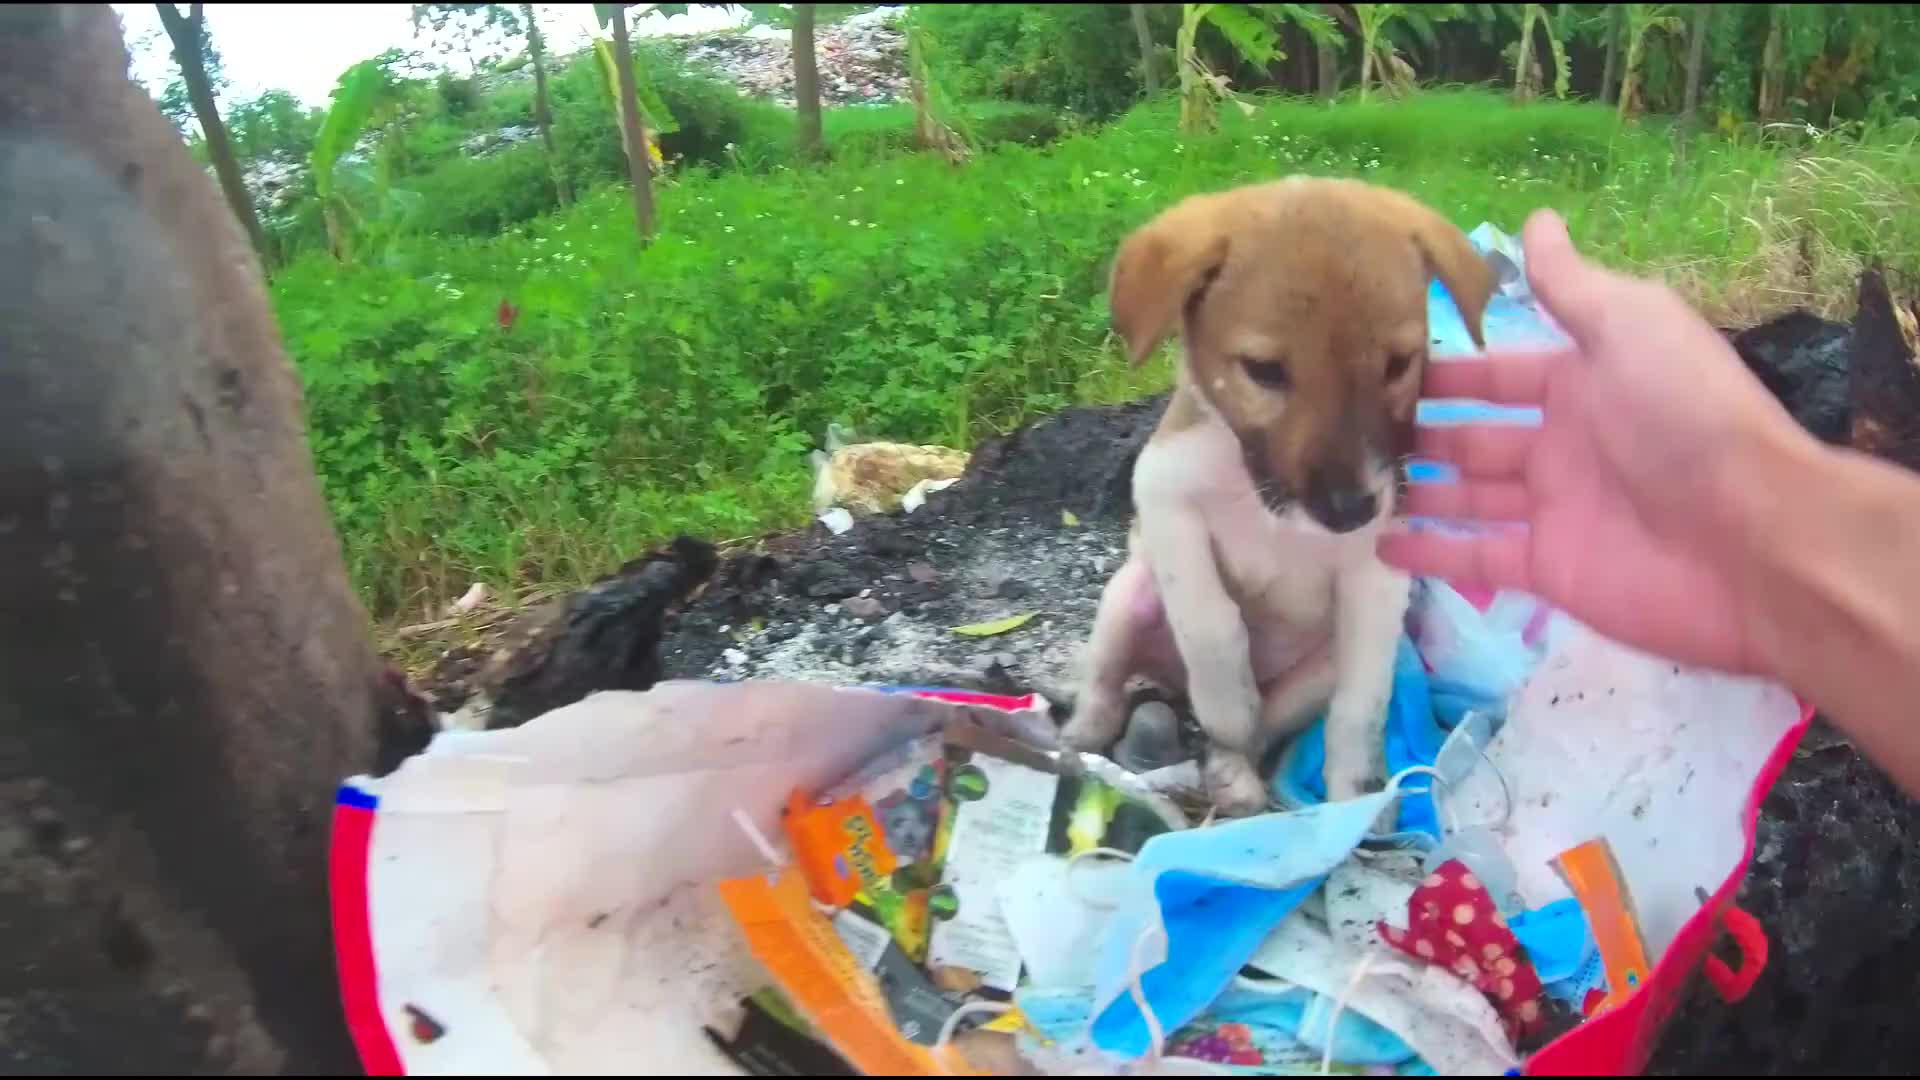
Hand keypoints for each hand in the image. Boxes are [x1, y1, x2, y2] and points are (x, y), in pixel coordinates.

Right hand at [1379, 209, 1819, 675]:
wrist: (1751, 537)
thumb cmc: (1685, 417)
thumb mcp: (1629, 326)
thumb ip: (1571, 285)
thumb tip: (1535, 219)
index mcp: (1584, 381)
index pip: (1498, 373)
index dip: (1444, 371)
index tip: (1373, 366)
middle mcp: (1565, 443)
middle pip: (1473, 436)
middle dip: (1416, 432)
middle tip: (1342, 430)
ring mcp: (1554, 510)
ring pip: (1466, 496)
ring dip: (1414, 491)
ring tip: (1346, 483)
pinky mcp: (1547, 570)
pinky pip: (1476, 558)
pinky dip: (1429, 554)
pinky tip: (1377, 545)